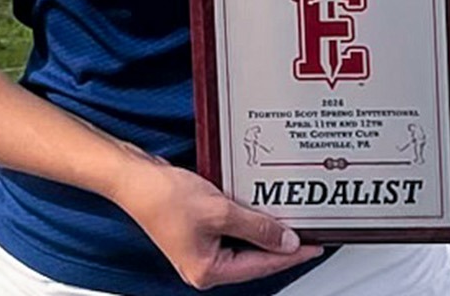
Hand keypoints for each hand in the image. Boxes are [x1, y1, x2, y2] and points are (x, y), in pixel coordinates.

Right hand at [112, 151, 322, 288]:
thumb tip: (285, 240)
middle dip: (280, 244)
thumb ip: (256, 227)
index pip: (262, 266)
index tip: (315, 245)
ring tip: (290, 218)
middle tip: (308, 231)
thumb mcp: (220, 211)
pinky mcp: (198, 232)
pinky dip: (248, 220)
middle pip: (255, 258)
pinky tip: (261, 207)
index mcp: (209, 271)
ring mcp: (201, 250)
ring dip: (265, 230)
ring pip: (245, 244)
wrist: (134, 178)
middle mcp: (205, 266)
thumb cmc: (163, 198)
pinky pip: (232, 230)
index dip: (291, 254)